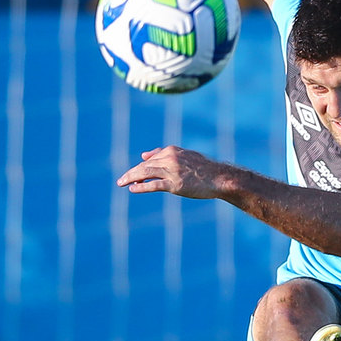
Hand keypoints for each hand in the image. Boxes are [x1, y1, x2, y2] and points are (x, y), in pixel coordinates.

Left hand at [117, 146, 234, 199]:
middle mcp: (170, 159)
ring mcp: (172, 171)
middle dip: (131, 172)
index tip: (132, 175)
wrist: (220, 177)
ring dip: (131, 178)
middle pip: (144, 165)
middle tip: (120, 180)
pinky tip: (132, 189)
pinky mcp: (175, 184)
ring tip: (121, 183)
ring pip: (145, 172)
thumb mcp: (184, 156)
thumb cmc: (205, 169)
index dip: (140, 167)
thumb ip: (163, 154)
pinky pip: (153, 185)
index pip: (150, 159)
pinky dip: (141, 187)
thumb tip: (144, 155)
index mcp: (171, 150)